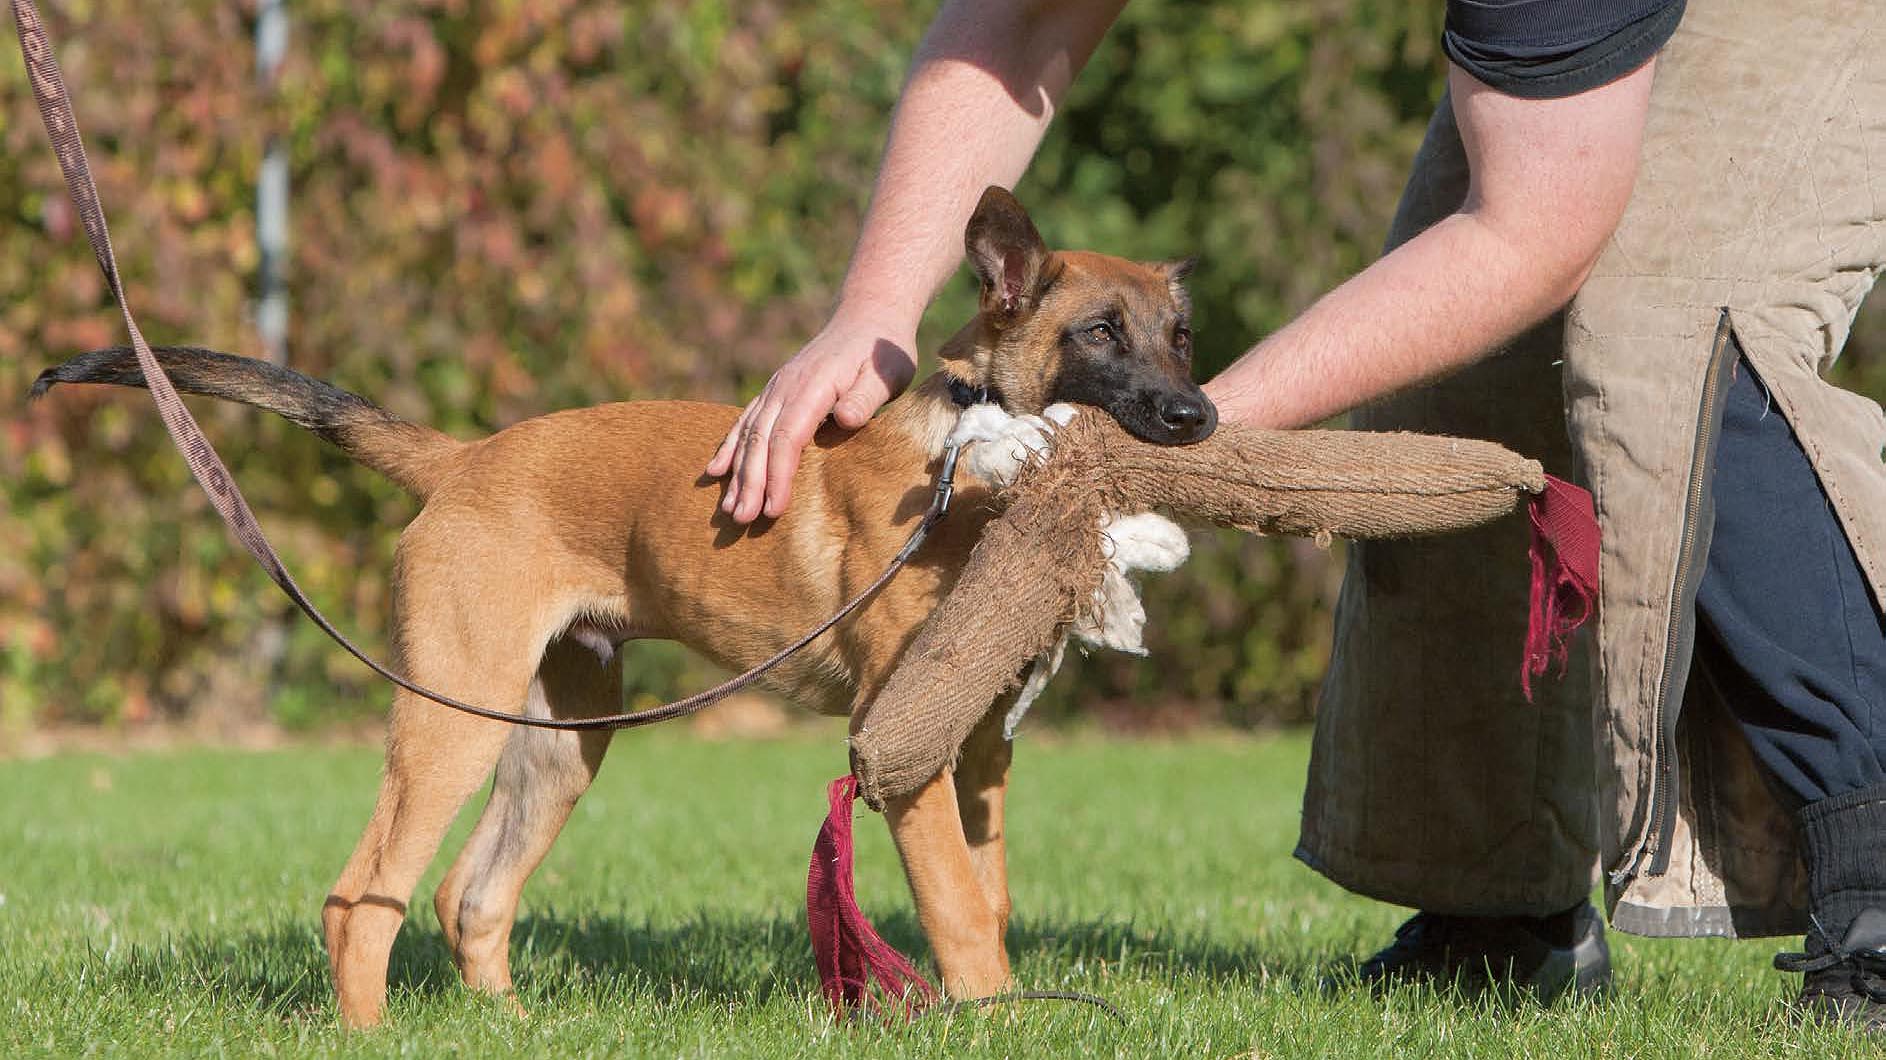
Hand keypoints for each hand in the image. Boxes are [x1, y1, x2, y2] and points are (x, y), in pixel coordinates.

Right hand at [705, 314, 917, 521]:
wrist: (868, 316)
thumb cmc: (882, 352)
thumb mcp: (886, 372)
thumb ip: (865, 397)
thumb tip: (844, 418)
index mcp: (812, 386)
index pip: (787, 438)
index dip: (778, 475)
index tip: (773, 508)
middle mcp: (786, 387)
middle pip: (761, 440)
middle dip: (749, 482)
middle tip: (742, 520)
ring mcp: (777, 388)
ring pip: (749, 434)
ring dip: (737, 473)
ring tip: (730, 509)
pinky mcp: (776, 391)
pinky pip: (746, 421)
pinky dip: (730, 448)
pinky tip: (716, 472)